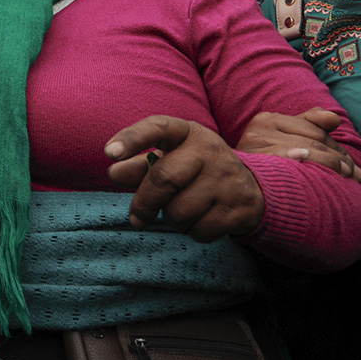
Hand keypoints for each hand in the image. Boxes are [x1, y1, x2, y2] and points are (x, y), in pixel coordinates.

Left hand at [104, 116, 264, 242]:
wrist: (251, 188)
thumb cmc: (197, 171)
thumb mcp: (171, 159)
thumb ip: (140, 165)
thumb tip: (114, 173)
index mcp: (188, 132)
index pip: (158, 127)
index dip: (132, 139)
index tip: (109, 153)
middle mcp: (210, 150)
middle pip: (164, 178)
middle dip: (144, 203)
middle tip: (136, 218)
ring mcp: (227, 179)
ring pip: (180, 212)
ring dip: (171, 220)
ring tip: (181, 211)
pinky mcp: (238, 208)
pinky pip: (199, 230)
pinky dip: (192, 232)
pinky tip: (201, 219)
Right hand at [235, 108, 360, 182]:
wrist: (221, 185)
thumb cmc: (256, 165)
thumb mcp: (279, 141)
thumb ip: (306, 126)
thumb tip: (335, 120)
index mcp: (268, 119)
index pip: (314, 130)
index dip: (337, 148)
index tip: (352, 166)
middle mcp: (261, 127)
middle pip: (313, 138)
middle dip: (339, 158)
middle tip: (356, 176)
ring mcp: (257, 142)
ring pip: (307, 147)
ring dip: (332, 163)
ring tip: (348, 178)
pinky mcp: (255, 157)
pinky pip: (289, 157)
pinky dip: (307, 160)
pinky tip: (321, 170)